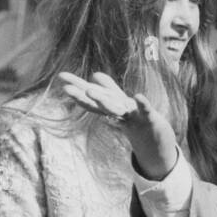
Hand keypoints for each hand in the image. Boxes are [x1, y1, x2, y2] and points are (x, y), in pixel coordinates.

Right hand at [57, 71, 178, 179]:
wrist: (156, 141)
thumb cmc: (136, 119)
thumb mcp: (122, 102)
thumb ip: (109, 88)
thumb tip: (95, 74)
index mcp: (110, 109)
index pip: (90, 98)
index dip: (76, 88)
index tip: (61, 77)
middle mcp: (117, 114)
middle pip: (97, 106)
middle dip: (83, 98)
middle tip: (66, 89)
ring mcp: (131, 117)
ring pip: (116, 109)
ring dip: (103, 102)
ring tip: (91, 91)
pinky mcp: (148, 118)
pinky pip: (145, 110)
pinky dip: (142, 104)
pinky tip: (138, 96)